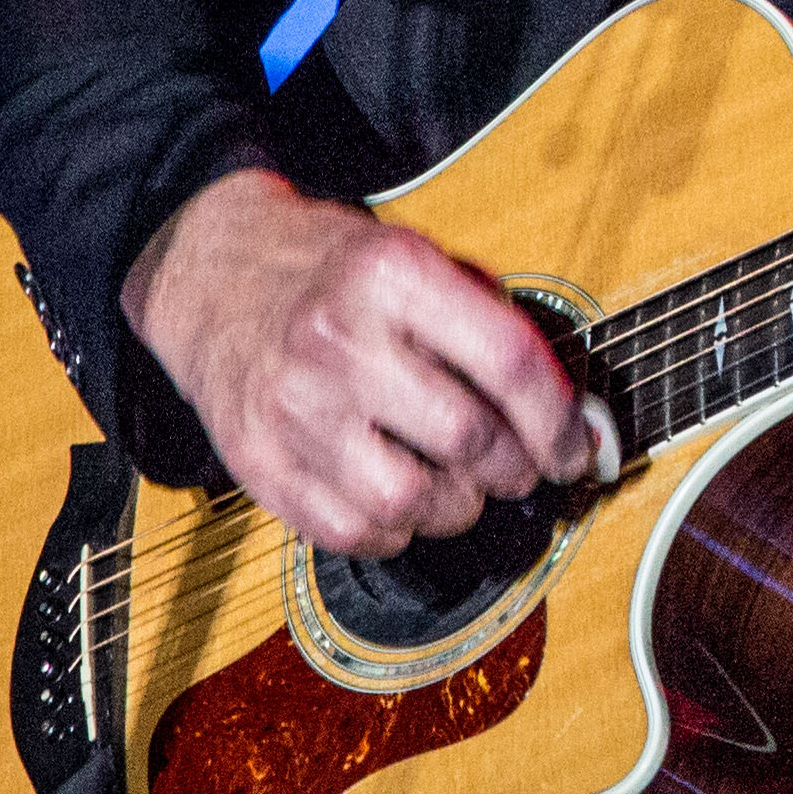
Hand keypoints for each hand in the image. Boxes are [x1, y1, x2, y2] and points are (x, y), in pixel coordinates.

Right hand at [118, 168, 607, 555]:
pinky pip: (353, 534)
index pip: (506, 360)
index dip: (558, 419)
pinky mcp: (260, 464)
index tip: (576, 447)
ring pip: (411, 502)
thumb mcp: (418, 259)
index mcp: (390, 275)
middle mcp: (337, 341)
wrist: (216, 279)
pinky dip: (395, 531)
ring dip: (455, 506)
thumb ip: (493, 325)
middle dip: (513, 467)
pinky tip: (401, 497)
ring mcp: (292, 408)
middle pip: (465, 439)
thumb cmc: (339, 275)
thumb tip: (576, 417)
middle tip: (517, 465)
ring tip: (456, 481)